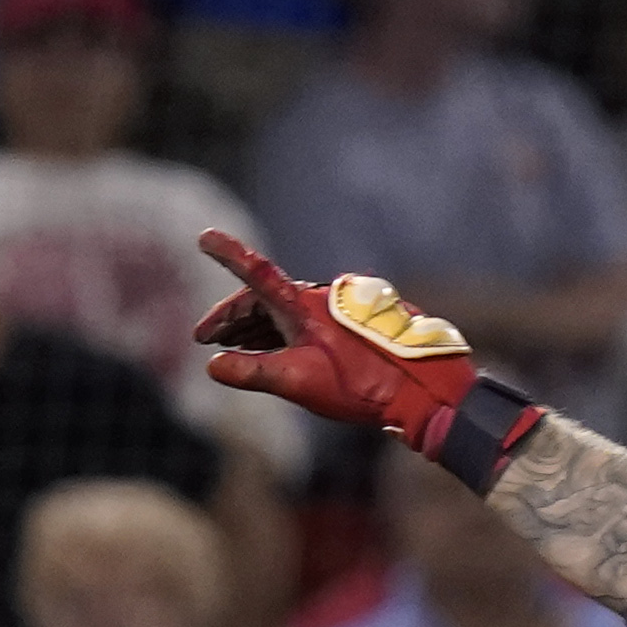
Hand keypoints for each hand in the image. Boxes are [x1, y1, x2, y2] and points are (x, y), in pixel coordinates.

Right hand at [193, 231, 541, 474]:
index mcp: (302, 306)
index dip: (228, 255)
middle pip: (265, 299)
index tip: (204, 237)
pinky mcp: (351, 326)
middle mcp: (319, 300)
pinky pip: (306, 323)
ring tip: (228, 348)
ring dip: (255, 328)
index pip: (255, 274)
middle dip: (232, 317)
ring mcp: (336, 312)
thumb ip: (252, 372)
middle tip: (203, 337)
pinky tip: (272, 352)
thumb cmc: (362, 385)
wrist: (423, 389)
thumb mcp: (298, 382)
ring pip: (286, 313)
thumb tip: (211, 366)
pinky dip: (282, 335)